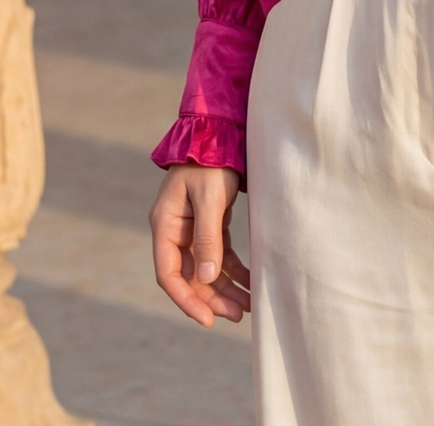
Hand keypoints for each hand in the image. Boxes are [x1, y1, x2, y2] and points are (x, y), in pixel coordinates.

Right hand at [149, 162, 249, 327]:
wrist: (220, 132)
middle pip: (189, 276)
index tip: (207, 320)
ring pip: (206, 269)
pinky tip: (250, 282)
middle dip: (212, 298)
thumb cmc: (210, 163)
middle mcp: (174, 231)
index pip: (168, 274)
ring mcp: (191, 229)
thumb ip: (207, 238)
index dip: (187, 300)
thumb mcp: (209, 199)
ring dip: (224, 288)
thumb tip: (206, 278)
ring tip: (248, 306)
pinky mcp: (210, 224)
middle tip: (238, 315)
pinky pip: (219, 255)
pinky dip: (233, 270)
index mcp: (164, 225)